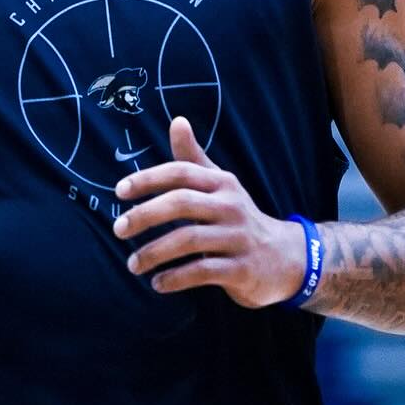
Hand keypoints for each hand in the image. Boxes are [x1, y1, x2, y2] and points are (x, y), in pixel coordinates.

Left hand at [112, 116, 305, 308]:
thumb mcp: (220, 185)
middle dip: (145, 215)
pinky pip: (202, 271)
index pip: (181, 172)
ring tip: (133, 264)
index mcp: (222, 183)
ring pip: (189, 239)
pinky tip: (158, 283)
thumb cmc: (239, 218)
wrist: (286, 258)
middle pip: (181, 203)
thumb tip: (177, 121)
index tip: (119, 191)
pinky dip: (176, 278)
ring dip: (155, 252)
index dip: (148, 178)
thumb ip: (193, 158)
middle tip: (118, 229)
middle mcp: (230, 205)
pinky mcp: (242, 269)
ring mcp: (238, 237)